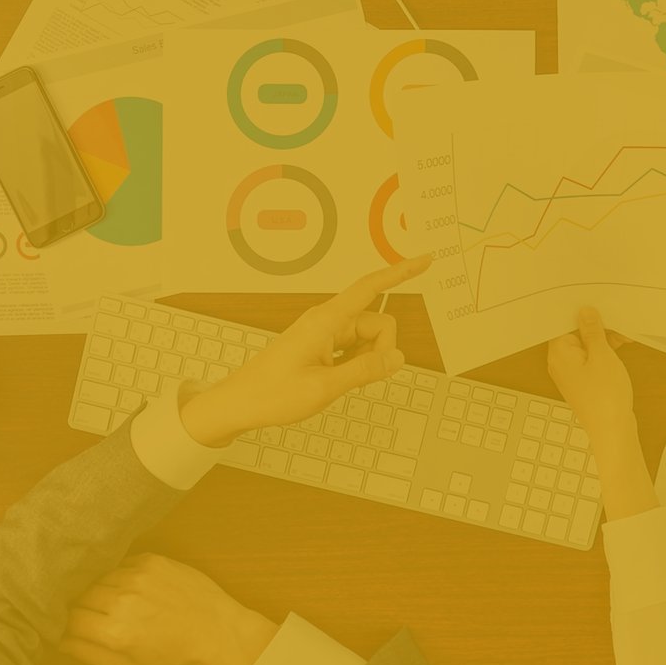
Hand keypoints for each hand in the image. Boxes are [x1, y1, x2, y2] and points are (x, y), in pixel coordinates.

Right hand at [58, 554, 278, 664]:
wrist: (215, 628)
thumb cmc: (172, 653)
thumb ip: (89, 654)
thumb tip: (58, 641)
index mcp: (115, 632)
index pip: (69, 618)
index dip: (68, 622)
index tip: (74, 625)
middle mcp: (122, 600)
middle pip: (80, 595)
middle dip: (84, 606)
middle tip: (100, 616)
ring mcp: (137, 576)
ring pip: (99, 578)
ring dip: (103, 589)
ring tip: (121, 602)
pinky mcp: (150, 559)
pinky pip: (119, 564)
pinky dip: (121, 576)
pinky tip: (136, 589)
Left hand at [180, 255, 431, 445]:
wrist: (239, 403)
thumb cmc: (274, 394)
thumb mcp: (325, 387)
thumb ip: (365, 370)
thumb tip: (398, 358)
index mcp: (326, 320)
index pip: (371, 287)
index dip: (401, 273)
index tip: (426, 260)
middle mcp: (327, 320)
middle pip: (378, 322)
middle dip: (381, 349)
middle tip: (356, 378)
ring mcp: (325, 332)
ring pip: (368, 338)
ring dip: (366, 360)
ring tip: (337, 381)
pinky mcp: (322, 345)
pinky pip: (355, 348)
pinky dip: (356, 363)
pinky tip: (337, 380)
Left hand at [547, 307, 656, 520]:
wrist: (613, 430)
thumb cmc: (606, 395)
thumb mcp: (602, 355)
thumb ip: (592, 331)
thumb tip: (584, 311)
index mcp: (559, 353)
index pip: (562, 323)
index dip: (579, 312)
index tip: (595, 302)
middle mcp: (560, 362)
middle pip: (573, 333)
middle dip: (595, 325)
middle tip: (617, 321)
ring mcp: (572, 373)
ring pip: (585, 345)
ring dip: (603, 338)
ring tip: (624, 336)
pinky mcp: (584, 381)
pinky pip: (591, 358)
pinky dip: (604, 352)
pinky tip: (621, 347)